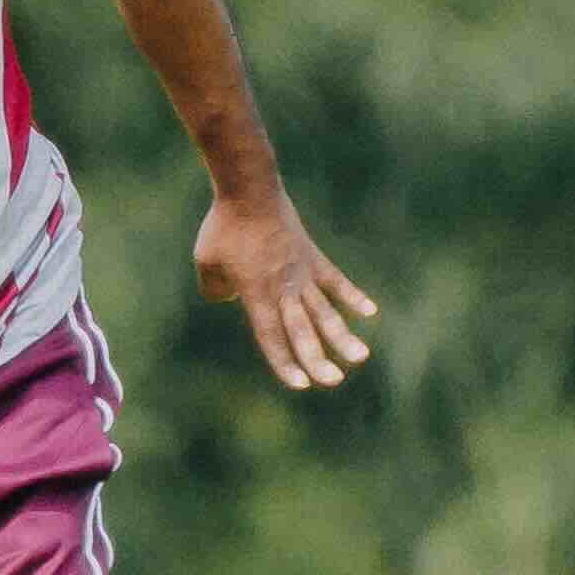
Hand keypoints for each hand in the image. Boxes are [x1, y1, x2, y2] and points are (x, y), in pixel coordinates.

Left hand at [193, 191, 380, 392]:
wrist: (249, 189)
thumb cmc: (223, 226)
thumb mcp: (206, 262)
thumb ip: (215, 288)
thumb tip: (227, 297)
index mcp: (256, 294)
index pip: (271, 337)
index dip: (284, 362)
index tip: (300, 385)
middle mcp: (282, 288)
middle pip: (302, 330)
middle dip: (317, 358)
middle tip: (333, 380)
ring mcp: (301, 272)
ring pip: (324, 310)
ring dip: (342, 335)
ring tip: (360, 357)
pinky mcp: (311, 256)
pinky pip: (334, 280)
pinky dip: (351, 295)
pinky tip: (369, 312)